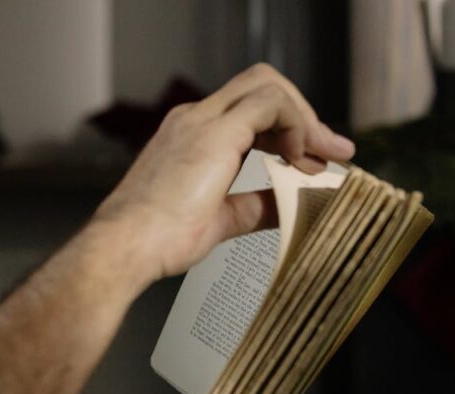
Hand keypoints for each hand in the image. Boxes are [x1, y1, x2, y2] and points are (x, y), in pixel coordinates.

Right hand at [91, 63, 355, 281]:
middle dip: (302, 115)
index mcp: (188, 136)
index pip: (247, 109)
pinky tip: (301, 157)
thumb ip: (256, 206)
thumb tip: (292, 205)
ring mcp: (200, 122)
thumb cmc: (155, 240)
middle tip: (328, 152)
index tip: (309, 161)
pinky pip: (271, 103)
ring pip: (268, 85)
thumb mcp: (219, 220)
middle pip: (261, 86)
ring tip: (324, 155)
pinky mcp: (215, 132)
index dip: (286, 128)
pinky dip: (297, 125)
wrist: (126, 247)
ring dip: (304, 118)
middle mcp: (192, 120)